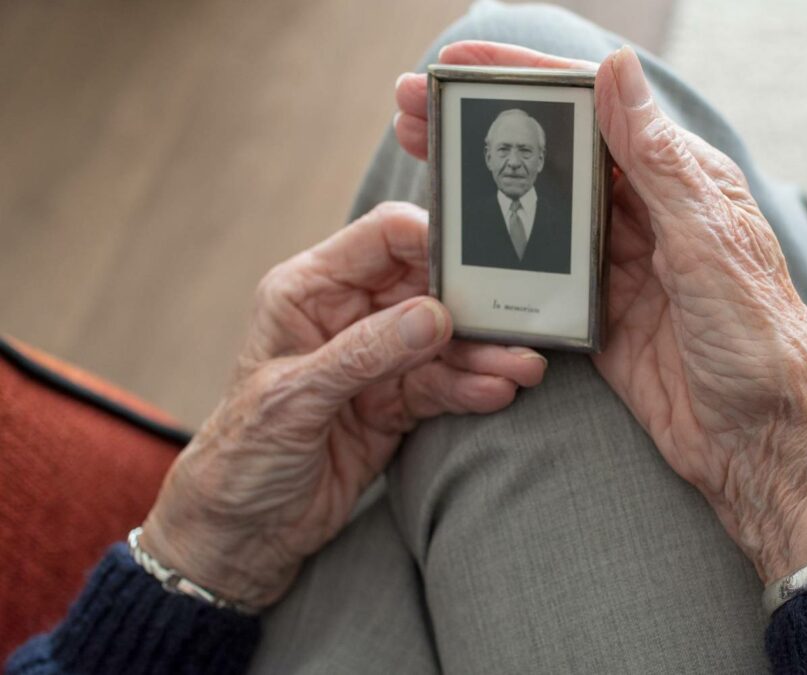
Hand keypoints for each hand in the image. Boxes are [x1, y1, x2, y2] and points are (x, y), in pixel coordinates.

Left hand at [141, 202, 546, 608]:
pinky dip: (472, 388)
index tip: (479, 257)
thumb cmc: (241, 455)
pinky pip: (443, 385)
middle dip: (474, 305)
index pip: (382, 240)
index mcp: (310, 292)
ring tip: (523, 367)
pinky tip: (498, 391)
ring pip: (443, 342)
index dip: (432, 239)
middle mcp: (347, 317)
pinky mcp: (396, 402)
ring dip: (484, 353)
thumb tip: (434, 317)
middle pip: (427, 289)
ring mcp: (376, 361)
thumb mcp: (293, 398)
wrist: (243, 533)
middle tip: (519, 319)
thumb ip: (364, 354)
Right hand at [396, 43, 806, 581]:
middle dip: (487, 127)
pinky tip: (457, 249)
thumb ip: (660, 161)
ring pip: (542, 211)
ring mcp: (620, 267)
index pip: (596, 109)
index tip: (461, 64)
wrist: (765, 444)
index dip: (526, 79)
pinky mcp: (600, 317)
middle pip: (556, 156)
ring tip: (422, 163)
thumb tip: (615, 69)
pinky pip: (540, 278)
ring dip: (485, 186)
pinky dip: (500, 260)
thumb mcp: (708, 243)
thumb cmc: (761, 341)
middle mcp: (649, 215)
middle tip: (416, 109)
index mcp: (682, 180)